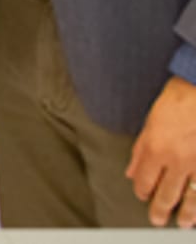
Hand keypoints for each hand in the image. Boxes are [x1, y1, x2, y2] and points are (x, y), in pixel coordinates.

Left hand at [129, 76, 195, 226]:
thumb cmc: (177, 100)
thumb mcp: (150, 122)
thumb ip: (141, 150)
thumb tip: (133, 171)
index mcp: (156, 148)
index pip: (145, 181)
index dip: (143, 191)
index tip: (143, 195)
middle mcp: (177, 160)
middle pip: (167, 194)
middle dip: (161, 210)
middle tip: (158, 219)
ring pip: (192, 196)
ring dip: (187, 213)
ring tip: (184, 223)